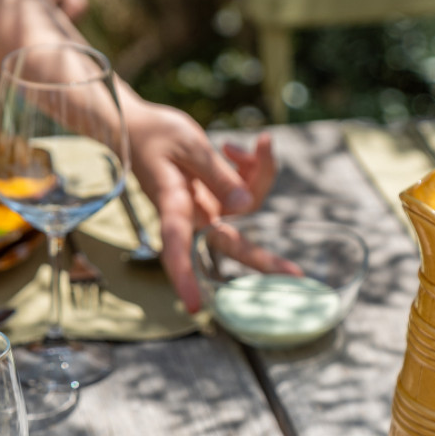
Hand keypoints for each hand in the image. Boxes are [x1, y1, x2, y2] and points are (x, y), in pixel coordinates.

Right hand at [120, 97, 279, 311]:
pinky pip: (247, 189)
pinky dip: (254, 166)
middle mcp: (192, 214)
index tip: (194, 308)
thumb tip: (247, 207)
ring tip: (259, 142)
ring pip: (248, 205)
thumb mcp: (189, 145)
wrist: (138, 128)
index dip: (184, 276)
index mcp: (173, 204)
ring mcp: (206, 207)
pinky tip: (241, 147)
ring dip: (263, 173)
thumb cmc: (156, 135)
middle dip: (263, 260)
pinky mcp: (215, 197)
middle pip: (231, 243)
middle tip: (296, 275)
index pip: (178, 245)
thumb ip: (218, 175)